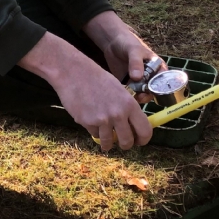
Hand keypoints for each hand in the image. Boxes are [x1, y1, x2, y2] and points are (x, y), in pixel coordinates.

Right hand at [17, 32, 152, 150]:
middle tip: (122, 142)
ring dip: (107, 143)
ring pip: (108, 143)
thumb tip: (133, 126)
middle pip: (127, 142)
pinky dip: (94, 130)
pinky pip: (94, 134)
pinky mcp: (87, 123)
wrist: (73, 73)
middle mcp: (118, 114)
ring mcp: (102, 120)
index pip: (145, 131)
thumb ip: (127, 108)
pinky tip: (90, 120)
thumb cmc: (97, 79)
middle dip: (125, 145)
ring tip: (105, 141)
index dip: (143, 139)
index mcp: (129, 104)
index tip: (139, 141)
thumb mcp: (119, 90)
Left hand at [83, 11, 158, 94]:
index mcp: (158, 68)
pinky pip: (131, 94)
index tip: (151, 91)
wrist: (113, 43)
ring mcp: (140, 82)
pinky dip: (128, 96)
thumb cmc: (129, 43)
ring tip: (131, 96)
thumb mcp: (134, 51)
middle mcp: (151, 77)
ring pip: (142, 94)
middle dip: (147, 95)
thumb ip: (136, 63)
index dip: (160, 88)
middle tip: (139, 96)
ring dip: (137, 97)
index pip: (164, 81)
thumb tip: (137, 78)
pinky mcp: (129, 85)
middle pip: (153, 91)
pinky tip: (123, 95)